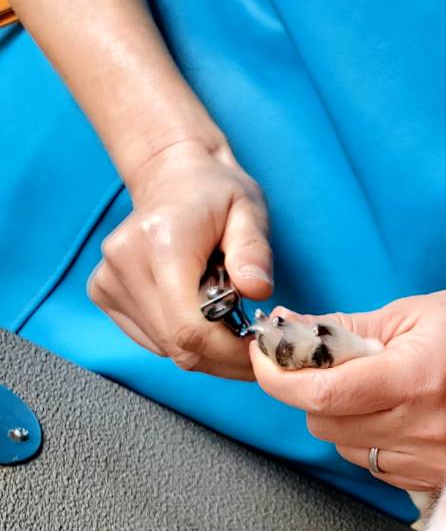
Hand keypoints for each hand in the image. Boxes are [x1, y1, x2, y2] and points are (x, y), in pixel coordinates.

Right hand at [88, 138, 271, 378]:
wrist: (171, 176)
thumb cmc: (214, 193)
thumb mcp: (249, 210)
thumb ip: (254, 252)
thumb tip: (257, 290)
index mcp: (161, 242)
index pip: (189, 327)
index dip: (227, 352)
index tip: (256, 349)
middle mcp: (125, 263)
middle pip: (177, 345)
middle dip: (221, 354)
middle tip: (248, 337)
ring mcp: (108, 279)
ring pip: (165, 348)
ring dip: (202, 346)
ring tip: (220, 310)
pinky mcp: (103, 292)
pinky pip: (151, 339)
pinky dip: (179, 337)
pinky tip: (193, 307)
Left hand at [251, 283, 445, 491]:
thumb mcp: (410, 313)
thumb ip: (341, 330)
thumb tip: (281, 329)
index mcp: (417, 375)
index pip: (322, 391)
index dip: (279, 376)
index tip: (265, 356)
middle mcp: (426, 425)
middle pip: (324, 423)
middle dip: (315, 392)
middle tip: (336, 364)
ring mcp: (437, 457)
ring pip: (345, 448)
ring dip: (344, 419)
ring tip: (380, 391)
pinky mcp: (442, 476)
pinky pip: (375, 466)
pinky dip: (372, 441)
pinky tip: (401, 416)